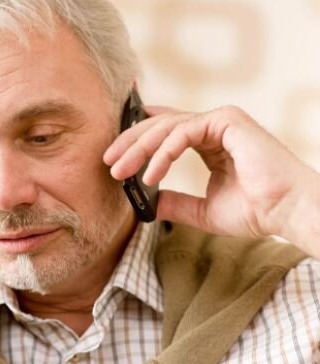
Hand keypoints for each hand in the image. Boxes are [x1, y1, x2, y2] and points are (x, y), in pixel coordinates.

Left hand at [103, 105, 319, 256]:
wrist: (286, 212)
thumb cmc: (255, 211)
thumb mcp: (203, 210)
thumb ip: (176, 203)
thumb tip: (148, 205)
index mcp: (208, 142)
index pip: (165, 131)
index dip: (137, 137)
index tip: (112, 154)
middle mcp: (213, 127)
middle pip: (159, 125)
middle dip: (129, 142)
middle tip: (108, 162)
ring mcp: (220, 120)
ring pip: (166, 126)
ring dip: (139, 148)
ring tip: (120, 171)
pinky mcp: (227, 120)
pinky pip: (183, 132)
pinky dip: (163, 153)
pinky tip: (150, 175)